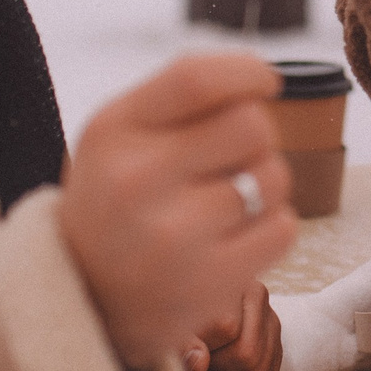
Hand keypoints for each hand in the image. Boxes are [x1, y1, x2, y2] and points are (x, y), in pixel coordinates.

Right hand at [58, 54, 296, 370]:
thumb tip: (260, 78)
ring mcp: (175, 238)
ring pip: (274, 176)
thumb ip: (180, 96)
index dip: (246, 72)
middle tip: (228, 159)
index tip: (264, 81)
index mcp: (113, 133)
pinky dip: (270, 228)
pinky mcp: (209, 284)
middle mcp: (137, 183)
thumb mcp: (119, 134)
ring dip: (264, 185)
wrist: (86, 297)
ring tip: (225, 202)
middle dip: (255, 136)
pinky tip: (233, 238)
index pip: (196, 80)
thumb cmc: (118, 198)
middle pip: (251, 124)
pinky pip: (284, 228)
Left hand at [186, 282, 283, 370]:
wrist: (199, 328)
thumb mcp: (179, 322)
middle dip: (216, 365)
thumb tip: (199, 363)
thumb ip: (184, 340)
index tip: (189, 344)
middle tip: (199, 360)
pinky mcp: (275, 367)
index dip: (203, 344)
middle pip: (247, 354)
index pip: (228, 326)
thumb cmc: (185, 321)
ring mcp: (274, 341)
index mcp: (245, 290)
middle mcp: (266, 313)